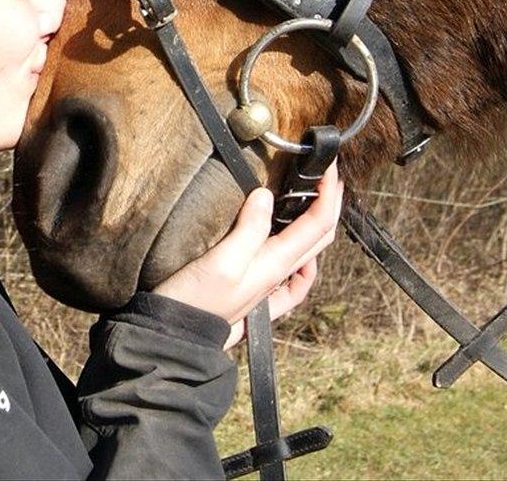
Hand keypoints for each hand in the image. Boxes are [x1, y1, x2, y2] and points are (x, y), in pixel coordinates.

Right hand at [153, 162, 342, 348]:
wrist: (177, 341)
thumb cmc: (196, 302)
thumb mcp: (222, 261)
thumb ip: (248, 229)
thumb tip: (267, 195)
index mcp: (276, 264)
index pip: (317, 223)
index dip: (329, 191)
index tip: (329, 164)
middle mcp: (279, 276)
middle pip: (320, 236)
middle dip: (330, 202)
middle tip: (327, 174)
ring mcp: (270, 288)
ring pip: (308, 252)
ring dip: (317, 223)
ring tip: (313, 201)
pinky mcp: (256, 298)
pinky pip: (294, 282)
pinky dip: (304, 262)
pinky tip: (298, 257)